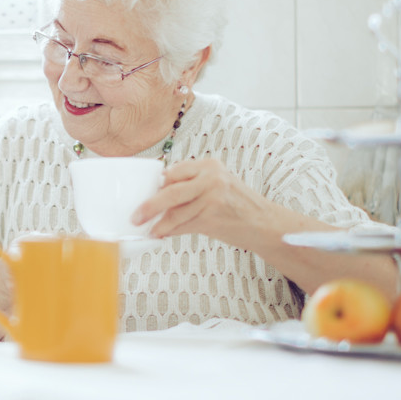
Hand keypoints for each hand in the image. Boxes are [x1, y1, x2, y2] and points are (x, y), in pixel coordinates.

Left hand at [132, 158, 271, 246]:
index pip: (174, 172)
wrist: (265, 223)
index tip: (142, 192)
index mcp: (209, 165)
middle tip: (136, 215)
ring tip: (148, 228)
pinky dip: (171, 231)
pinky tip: (162, 234)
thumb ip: (193, 185)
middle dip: (150, 205)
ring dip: (158, 223)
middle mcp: (211, 178)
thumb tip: (159, 195)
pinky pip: (184, 226)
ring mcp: (212, 198)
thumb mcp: (218, 184)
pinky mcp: (212, 217)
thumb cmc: (238, 205)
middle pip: (170, 190)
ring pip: (175, 212)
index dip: (157, 184)